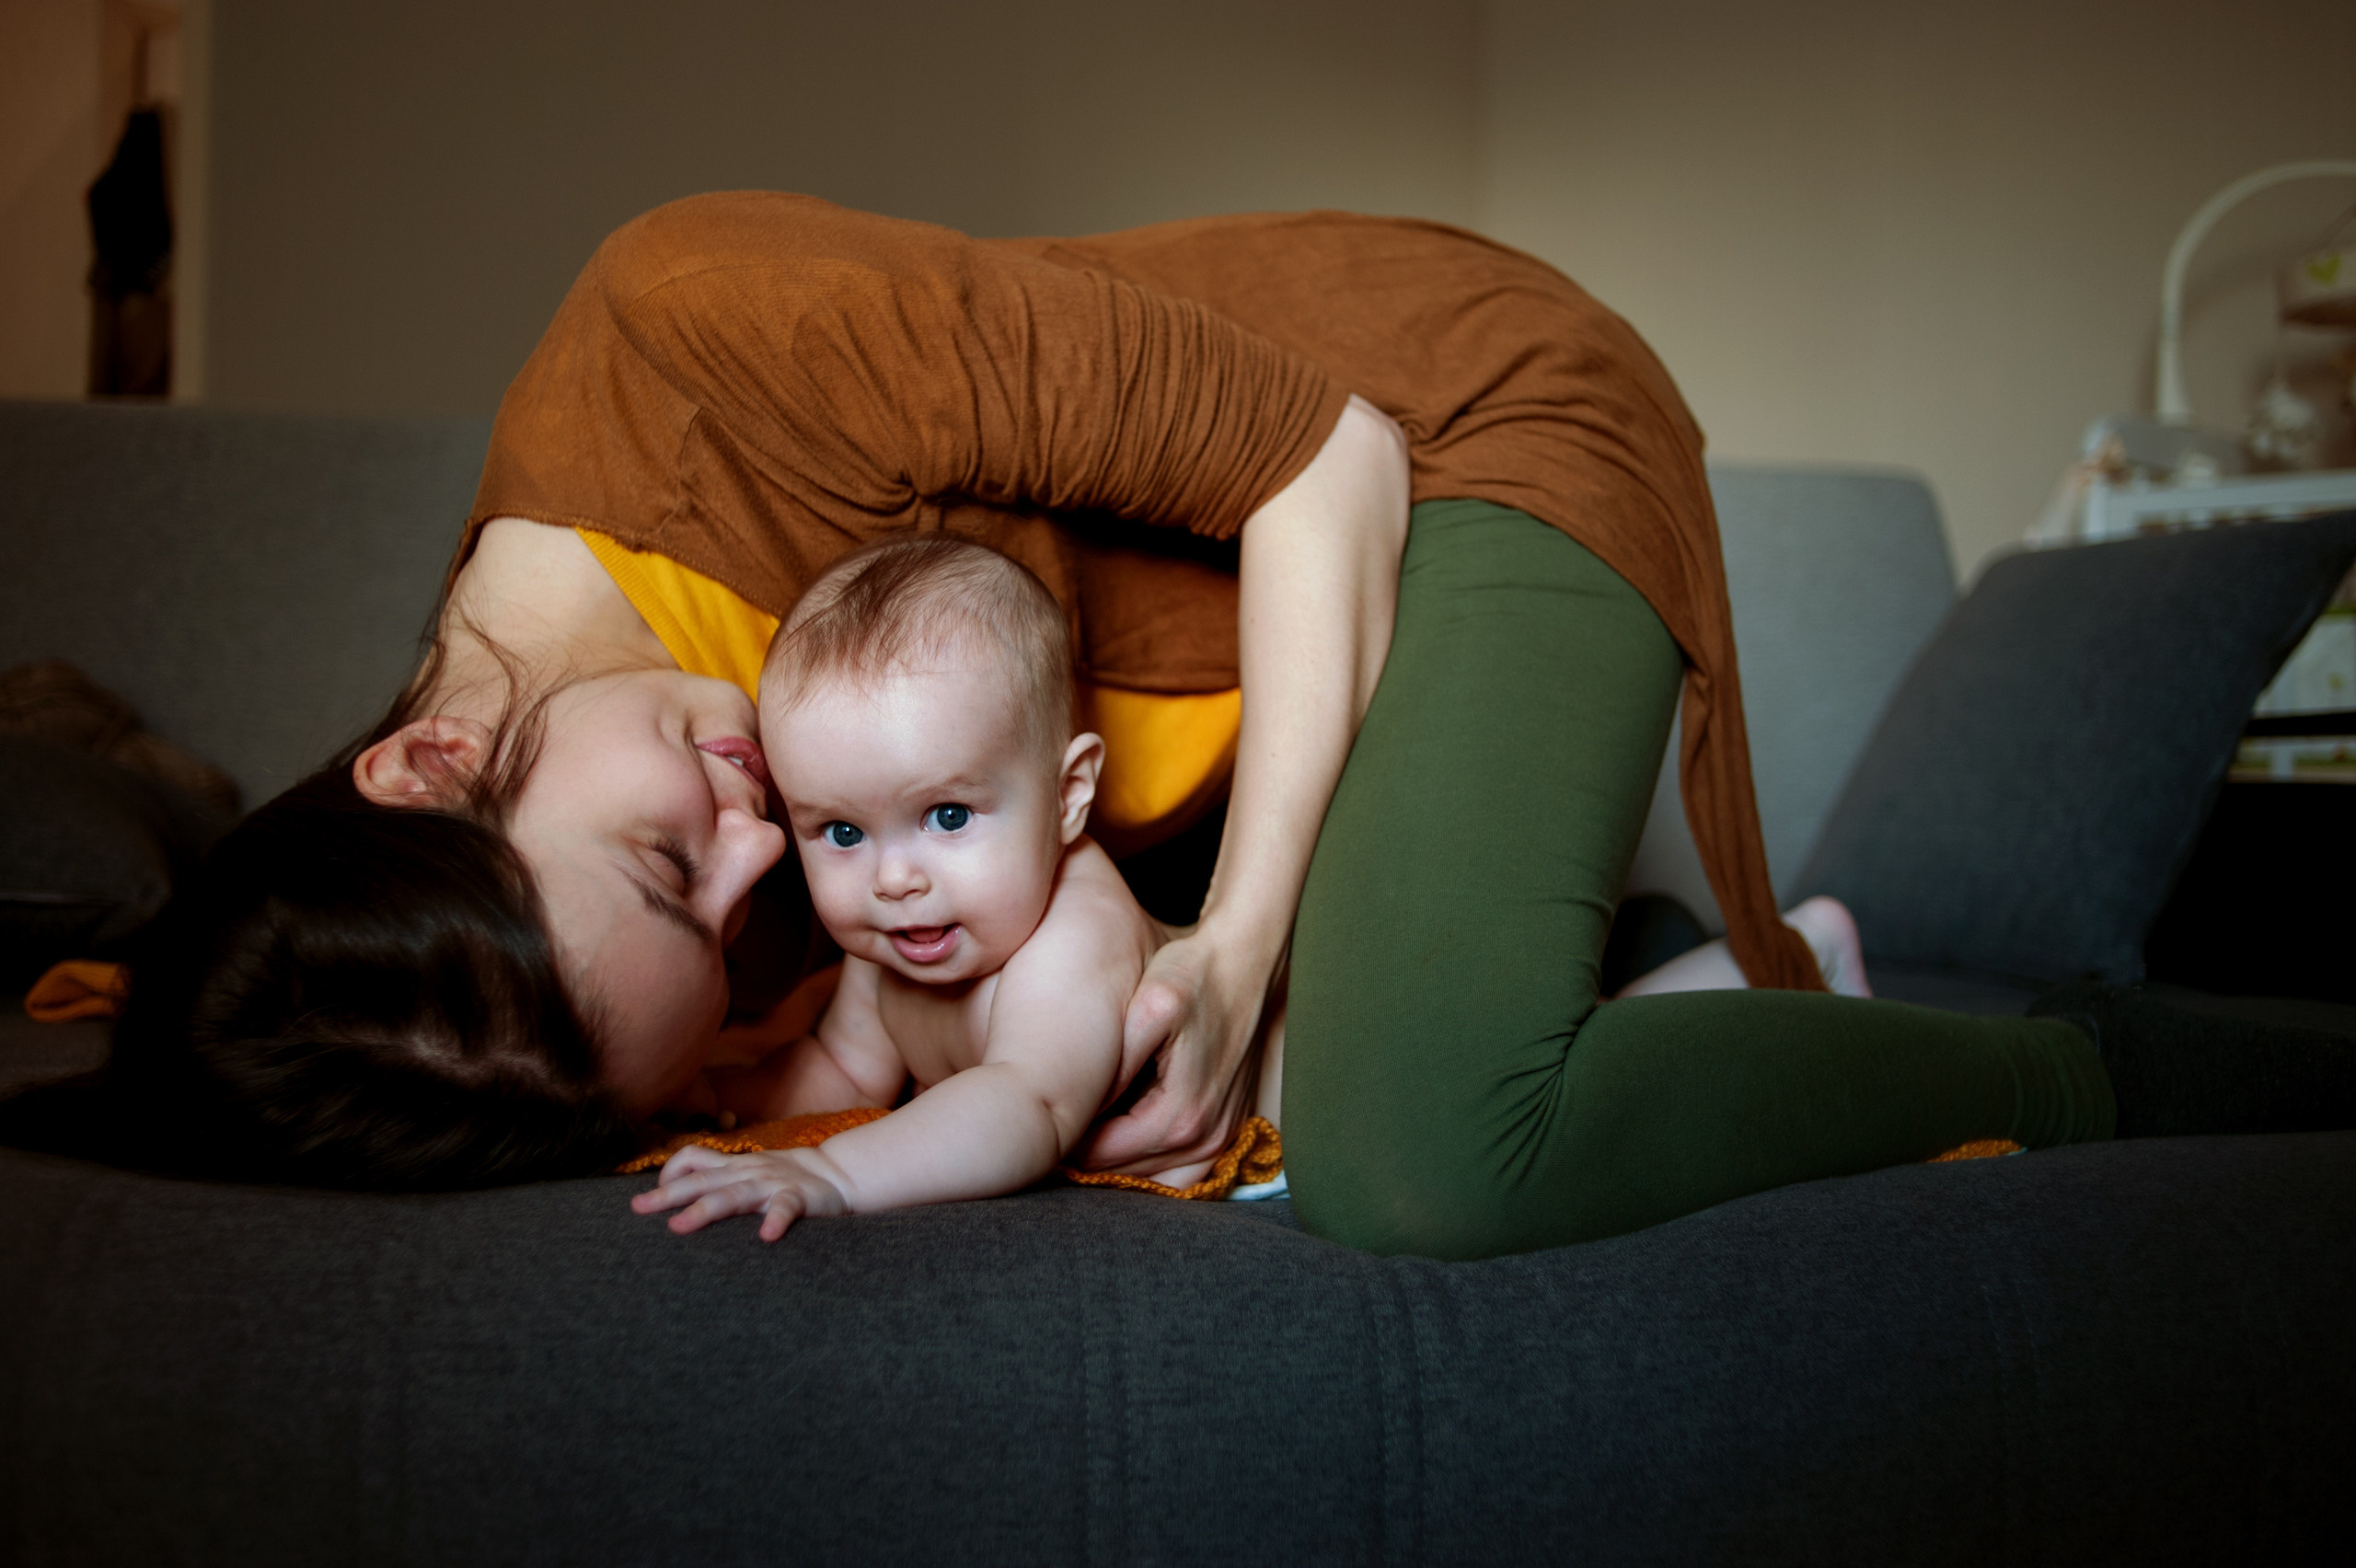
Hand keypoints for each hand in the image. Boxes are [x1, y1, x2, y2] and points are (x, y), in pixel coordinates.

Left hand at [629, 1144, 850, 1241]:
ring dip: (705, 1209)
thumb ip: (719, 1179)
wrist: (839, 1174)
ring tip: (679, 1226)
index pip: (693, 1159)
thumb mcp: (748, 1172)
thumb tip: (677, 1193)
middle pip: (701, 1180)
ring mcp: (771, 1184)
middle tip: (638, 1208)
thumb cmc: (785, 1177)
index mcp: (733, 1167)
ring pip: (734, 1195)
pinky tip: (766, 1237)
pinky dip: (775, 1221)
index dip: (669, 1174)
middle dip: (667, 1194)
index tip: (649, 1197)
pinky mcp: (798, 1198)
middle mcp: (747, 1172)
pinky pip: (784, 1209)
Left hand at [1070, 920, 1274, 1174]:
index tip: (1039, 1121)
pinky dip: (1153, 1162)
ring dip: (1120, 1163)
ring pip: (1155, 1178)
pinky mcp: (1229, 1126)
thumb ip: (1119, 1060)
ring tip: (1087, 1130)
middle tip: (1052, 1125)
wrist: (1247, 959)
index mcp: (1182, 1115)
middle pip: (1126, 1173)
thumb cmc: (1195, 975)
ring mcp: (1223, 1136)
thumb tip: (1085, 1106)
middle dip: (1088, 1155)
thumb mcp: (1151, 1006)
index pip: (1102, 1156)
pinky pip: (1184, 1170)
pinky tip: (1126, 1133)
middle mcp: (1207, 1137)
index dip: (1065, 1144)